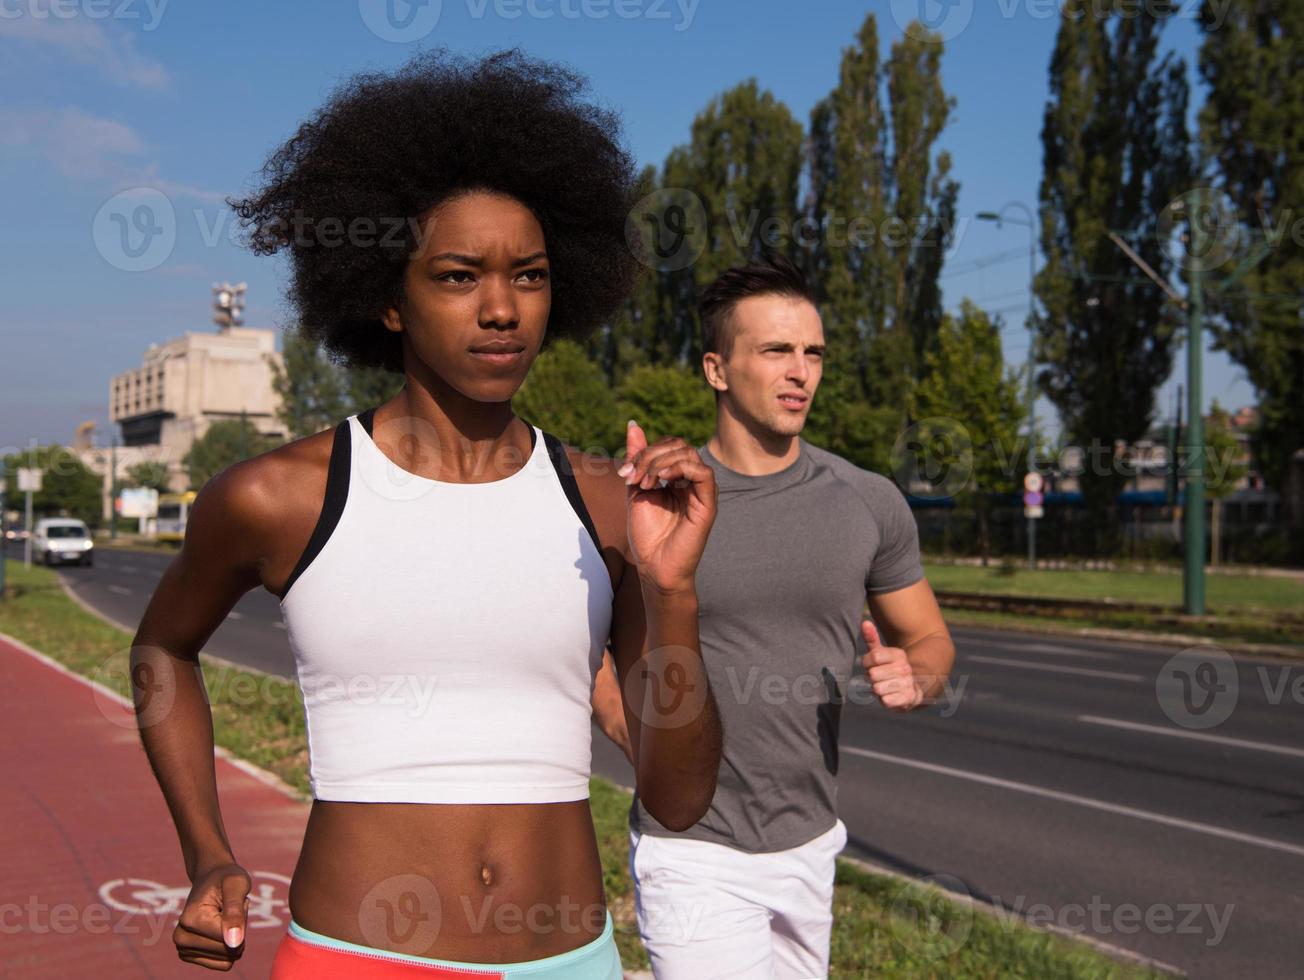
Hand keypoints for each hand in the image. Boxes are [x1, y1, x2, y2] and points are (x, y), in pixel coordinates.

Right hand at [173, 862, 250, 970]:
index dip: (240, 920)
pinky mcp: (189, 955)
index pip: (228, 939)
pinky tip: (219, 929)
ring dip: (234, 937)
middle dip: (238, 929)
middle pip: (228, 951)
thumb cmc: (226, 878)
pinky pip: (223, 964)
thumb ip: (236, 913)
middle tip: (229, 908)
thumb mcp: (237, 885)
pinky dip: (228, 947)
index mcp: (190, 919)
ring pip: (227, 958)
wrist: (211, 878)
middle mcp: (181, 937)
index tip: (232, 901)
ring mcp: (183, 948)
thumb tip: (234, 944)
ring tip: (224, 915)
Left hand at [618, 420, 716, 594]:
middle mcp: (691, 481)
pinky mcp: (708, 504)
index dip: (645, 451)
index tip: (625, 474)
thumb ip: (637, 458)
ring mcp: (701, 491)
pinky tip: (663, 481)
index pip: (668, 445)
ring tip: (645, 483)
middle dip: (650, 456)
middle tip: (633, 478)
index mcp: (677, 477)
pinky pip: (703, 473)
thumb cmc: (647, 534)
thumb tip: (634, 424)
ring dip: (660, 463)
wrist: (654, 567)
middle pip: (678, 445)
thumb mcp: (636, 489)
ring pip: (688, 454)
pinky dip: (680, 469)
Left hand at [861, 621, 922, 710]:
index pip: (873, 657)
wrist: (914, 688)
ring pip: (877, 688)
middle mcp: (905, 668)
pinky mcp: (908, 699)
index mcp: (899, 654)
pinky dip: (885, 700)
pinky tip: (891, 696)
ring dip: (878, 690)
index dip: (867, 663)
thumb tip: (865, 622)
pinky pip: (885, 701)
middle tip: (880, 678)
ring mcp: (908, 683)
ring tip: (886, 687)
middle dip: (872, 678)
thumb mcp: (883, 653)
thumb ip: (872, 639)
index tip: (872, 665)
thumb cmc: (891, 669)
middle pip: (873, 674)